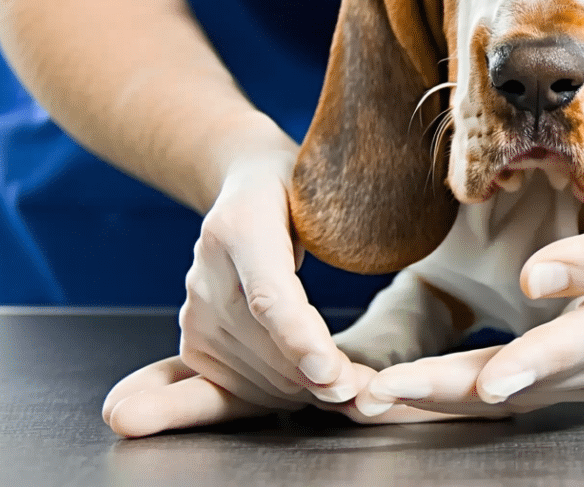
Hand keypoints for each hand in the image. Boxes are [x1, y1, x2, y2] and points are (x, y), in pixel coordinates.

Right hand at [103, 151, 366, 436]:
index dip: (300, 338)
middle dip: (322, 376)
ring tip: (351, 384)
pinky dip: (283, 393)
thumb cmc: (299, 195)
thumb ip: (345, 228)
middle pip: (267, 346)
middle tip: (369, 388)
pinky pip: (240, 385)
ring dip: (308, 390)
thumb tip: (389, 248)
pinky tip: (312, 381)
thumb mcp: (325, 195)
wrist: (244, 191)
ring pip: (258, 373)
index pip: (270, 296)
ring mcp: (194, 309)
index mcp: (241, 227)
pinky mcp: (193, 340)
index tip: (332, 373)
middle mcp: (207, 272)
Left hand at [352, 120, 583, 418]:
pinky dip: (470, 402)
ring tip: (401, 394)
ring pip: (553, 385)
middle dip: (534, 366)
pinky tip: (414, 398)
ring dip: (474, 393)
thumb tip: (570, 166)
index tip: (534, 276)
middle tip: (480, 383)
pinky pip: (533, 395)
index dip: (582, 270)